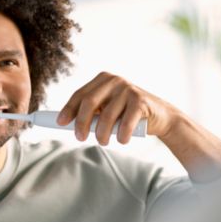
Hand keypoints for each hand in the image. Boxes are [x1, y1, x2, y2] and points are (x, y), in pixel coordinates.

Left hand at [57, 72, 177, 144]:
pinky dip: (121, 136)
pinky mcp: (140, 100)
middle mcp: (114, 80)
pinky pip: (125, 123)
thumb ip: (90, 112)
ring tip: (103, 141)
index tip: (60, 123)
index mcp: (102, 80)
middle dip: (81, 123)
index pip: (80, 95)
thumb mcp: (107, 109)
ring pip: (106, 116)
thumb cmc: (127, 114)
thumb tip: (64, 122)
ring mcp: (128, 89)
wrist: (160, 116)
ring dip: (102, 134)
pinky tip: (122, 140)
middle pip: (89, 102)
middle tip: (80, 138)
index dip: (68, 109)